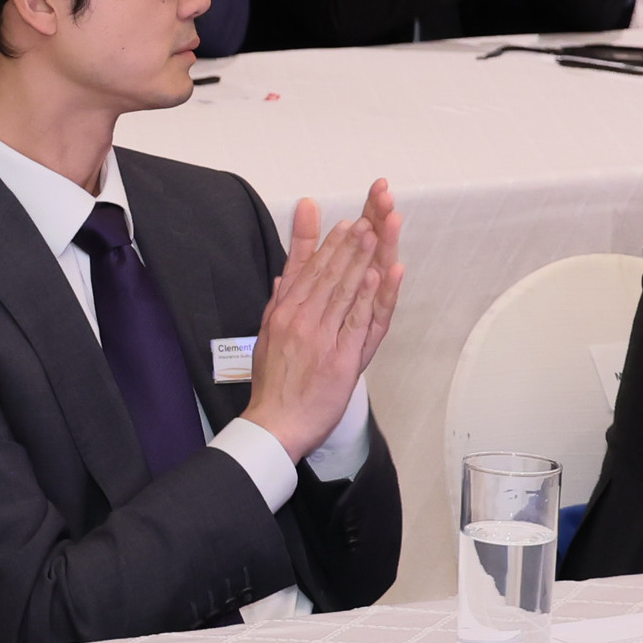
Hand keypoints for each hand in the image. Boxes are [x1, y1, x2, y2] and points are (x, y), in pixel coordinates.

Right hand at [243, 184, 404, 457]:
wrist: (274, 423)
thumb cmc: (273, 385)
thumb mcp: (266, 337)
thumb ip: (278, 305)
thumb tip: (284, 279)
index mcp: (282, 313)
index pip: (306, 271)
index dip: (325, 245)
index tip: (340, 223)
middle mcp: (298, 319)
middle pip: (326, 275)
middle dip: (347, 245)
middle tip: (364, 219)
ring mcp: (319, 337)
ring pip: (342, 291)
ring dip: (359, 260)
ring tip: (373, 234)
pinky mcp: (338, 357)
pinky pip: (354, 321)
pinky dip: (365, 296)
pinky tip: (376, 275)